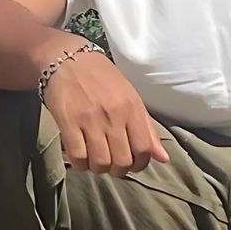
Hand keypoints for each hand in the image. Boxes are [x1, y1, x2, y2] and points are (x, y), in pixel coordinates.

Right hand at [43, 48, 168, 174]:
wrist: (67, 58)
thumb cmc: (101, 77)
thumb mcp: (130, 96)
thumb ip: (146, 128)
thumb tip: (163, 158)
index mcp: (132, 108)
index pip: (144, 149)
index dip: (140, 164)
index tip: (132, 163)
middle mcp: (114, 115)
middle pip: (122, 161)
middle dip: (119, 170)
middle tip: (112, 164)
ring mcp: (90, 120)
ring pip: (100, 162)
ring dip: (99, 168)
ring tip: (96, 160)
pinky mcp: (68, 123)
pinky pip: (78, 156)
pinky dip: (81, 164)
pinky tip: (81, 157)